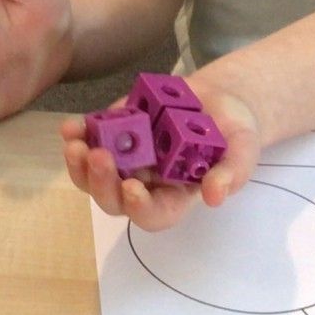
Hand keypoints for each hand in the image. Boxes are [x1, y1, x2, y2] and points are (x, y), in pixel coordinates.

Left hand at [57, 81, 260, 230]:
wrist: (217, 100)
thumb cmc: (233, 132)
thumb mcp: (242, 150)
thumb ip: (231, 174)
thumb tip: (214, 197)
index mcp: (174, 197)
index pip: (152, 214)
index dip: (139, 207)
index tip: (133, 187)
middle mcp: (144, 184)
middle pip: (113, 199)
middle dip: (101, 182)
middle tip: (98, 156)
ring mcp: (125, 160)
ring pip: (92, 175)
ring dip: (79, 164)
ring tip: (75, 141)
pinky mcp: (112, 134)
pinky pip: (88, 141)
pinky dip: (77, 134)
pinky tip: (73, 125)